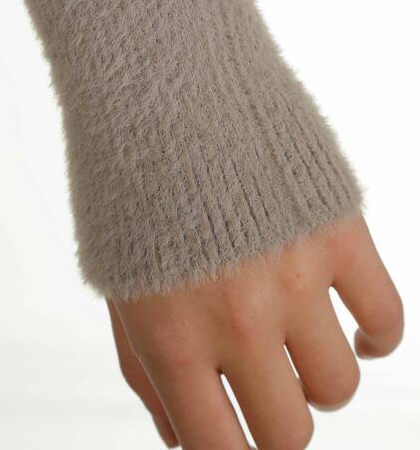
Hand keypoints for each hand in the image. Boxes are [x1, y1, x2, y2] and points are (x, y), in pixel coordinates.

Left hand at [107, 215, 402, 448]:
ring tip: (297, 340)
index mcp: (171, 338)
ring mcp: (295, 278)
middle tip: (267, 388)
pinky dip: (374, 336)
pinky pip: (387, 319)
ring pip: (340, 385)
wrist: (165, 89)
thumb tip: (182, 438)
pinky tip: (351, 328)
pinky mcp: (339, 233)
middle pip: (290, 434)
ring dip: (317, 375)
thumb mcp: (117, 283)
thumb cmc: (133, 188)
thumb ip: (146, 370)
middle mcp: (236, 321)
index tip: (240, 440)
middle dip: (276, 423)